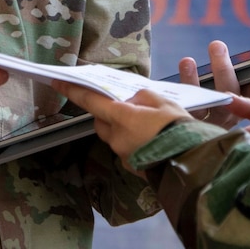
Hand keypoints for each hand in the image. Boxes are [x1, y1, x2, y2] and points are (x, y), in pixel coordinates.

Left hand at [53, 82, 190, 163]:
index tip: (58, 81)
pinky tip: (149, 138)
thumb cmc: (177, 129)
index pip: (91, 102)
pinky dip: (131, 140)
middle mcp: (117, 138)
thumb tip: (132, 101)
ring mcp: (123, 155)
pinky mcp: (132, 167)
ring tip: (143, 122)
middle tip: (125, 105)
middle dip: (105, 113)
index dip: (73, 91)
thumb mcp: (164, 103)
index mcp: (122, 118)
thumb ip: (143, 97)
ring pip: (113, 136)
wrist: (191, 165)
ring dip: (120, 127)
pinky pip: (125, 148)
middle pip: (100, 122)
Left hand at [178, 41, 249, 134]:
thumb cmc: (215, 109)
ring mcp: (215, 121)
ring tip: (217, 45)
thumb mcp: (237, 94)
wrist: (181, 147)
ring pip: (222, 97)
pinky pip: (192, 99)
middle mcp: (238, 118)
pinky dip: (189, 79)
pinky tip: (187, 61)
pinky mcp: (191, 120)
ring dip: (221, 69)